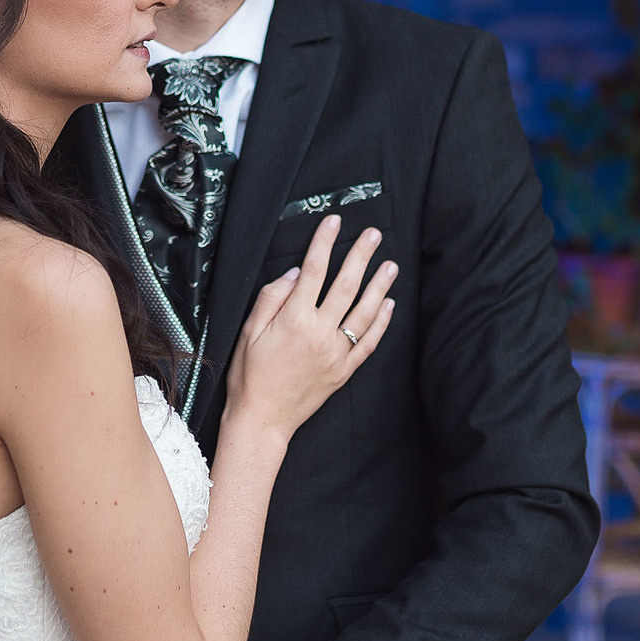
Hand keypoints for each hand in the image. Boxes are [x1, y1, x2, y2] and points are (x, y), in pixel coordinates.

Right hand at [224, 215, 396, 442]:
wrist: (262, 419)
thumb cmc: (250, 375)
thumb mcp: (249, 331)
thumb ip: (272, 298)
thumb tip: (295, 273)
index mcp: (294, 320)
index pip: (314, 271)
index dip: (324, 242)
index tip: (334, 222)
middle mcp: (319, 333)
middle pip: (346, 286)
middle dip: (361, 256)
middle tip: (373, 235)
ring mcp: (336, 353)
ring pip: (364, 312)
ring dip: (379, 286)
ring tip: (390, 265)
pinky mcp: (344, 371)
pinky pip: (368, 343)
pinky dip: (381, 324)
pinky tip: (389, 305)